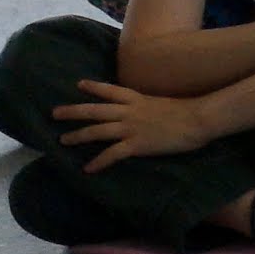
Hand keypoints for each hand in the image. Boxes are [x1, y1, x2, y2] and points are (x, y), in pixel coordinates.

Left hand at [55, 79, 215, 167]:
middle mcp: (129, 112)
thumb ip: (152, 106)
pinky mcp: (137, 144)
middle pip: (94, 110)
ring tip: (63, 141)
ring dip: (78, 136)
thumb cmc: (190, 111)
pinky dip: (98, 162)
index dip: (94, 87)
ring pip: (97, 130)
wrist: (199, 119)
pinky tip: (88, 169)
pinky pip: (112, 154)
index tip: (79, 84)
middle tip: (55, 114)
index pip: (111, 91)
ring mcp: (131, 128)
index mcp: (138, 100)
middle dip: (73, 112)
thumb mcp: (166, 103)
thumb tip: (151, 111)